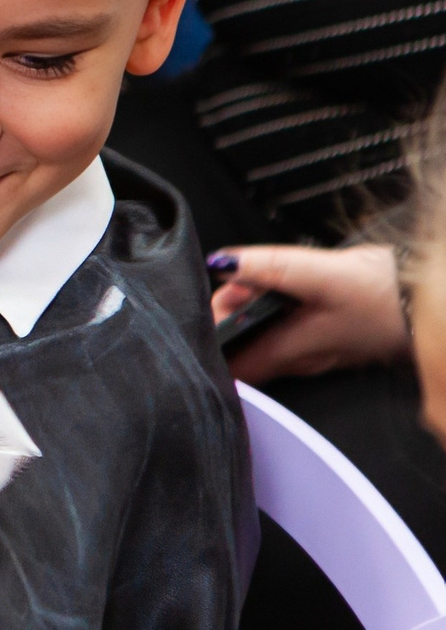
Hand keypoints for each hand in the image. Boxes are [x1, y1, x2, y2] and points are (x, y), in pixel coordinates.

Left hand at [210, 243, 407, 382]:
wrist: (434, 303)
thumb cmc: (384, 294)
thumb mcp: (320, 272)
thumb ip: (267, 268)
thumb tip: (221, 263)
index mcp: (285, 351)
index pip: (226, 365)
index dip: (206, 339)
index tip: (207, 306)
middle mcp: (296, 360)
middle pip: (240, 347)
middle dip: (228, 315)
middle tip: (239, 284)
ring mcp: (313, 352)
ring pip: (263, 336)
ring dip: (252, 309)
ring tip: (260, 282)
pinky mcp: (327, 339)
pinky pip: (287, 330)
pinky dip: (276, 309)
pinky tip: (287, 289)